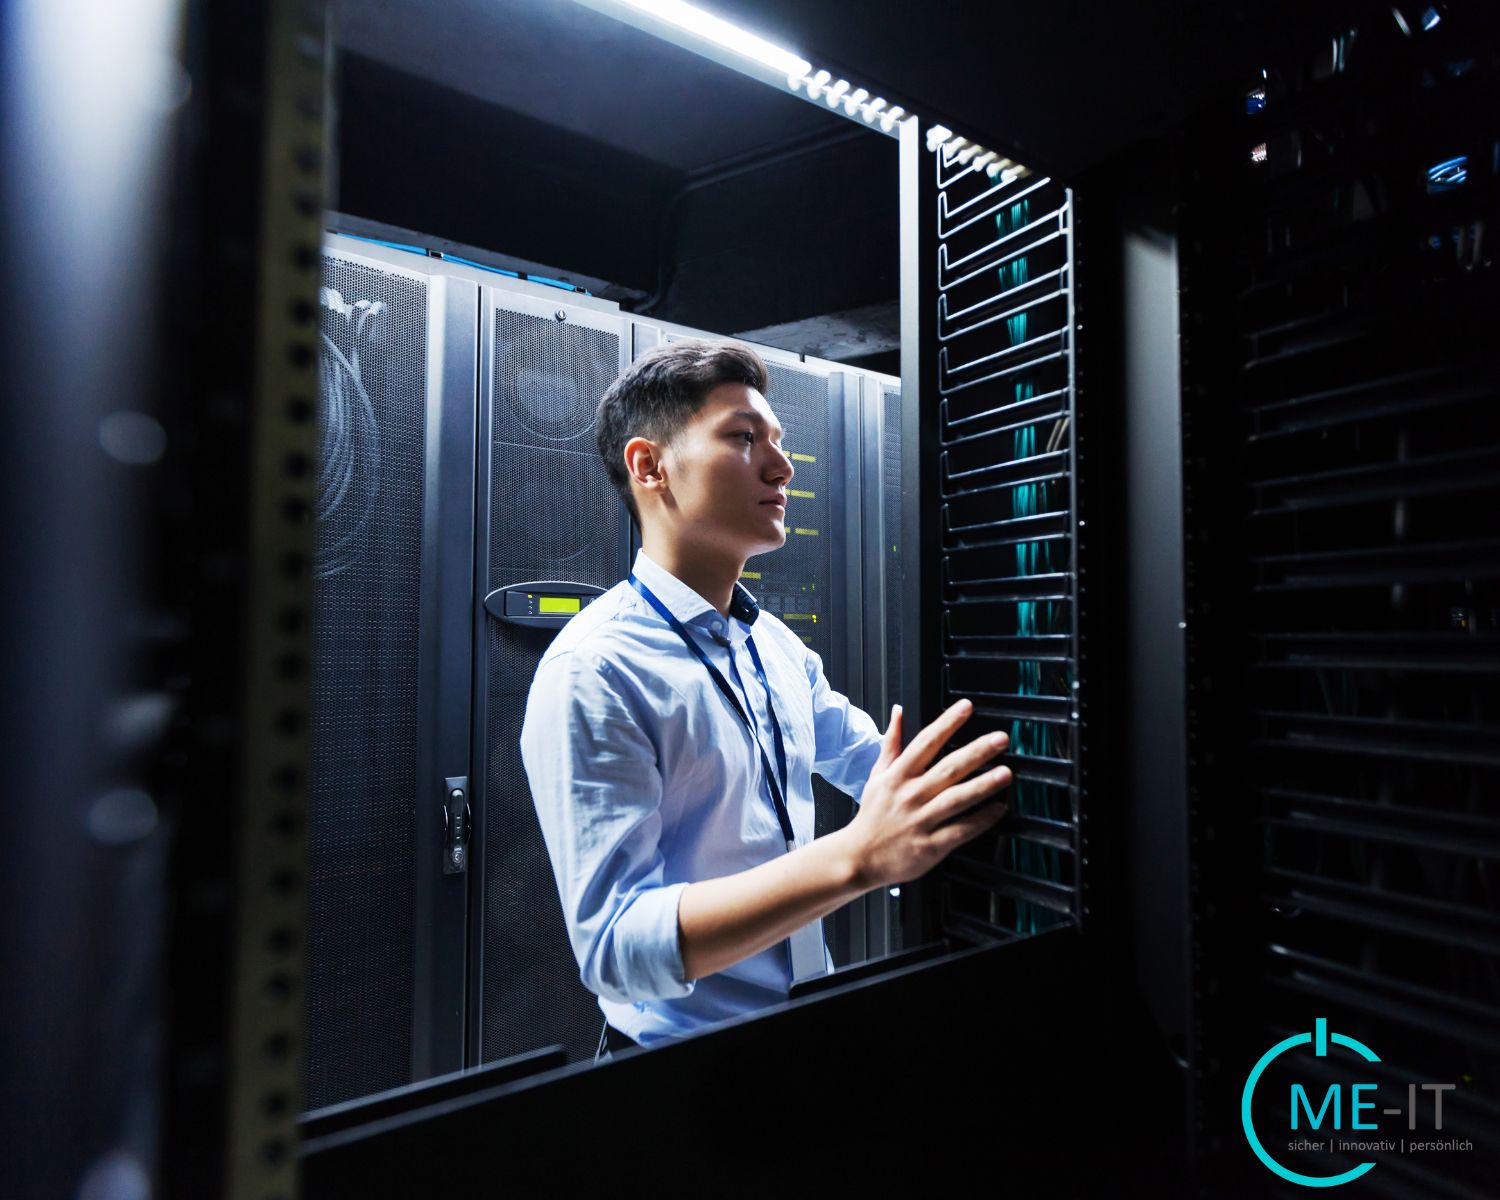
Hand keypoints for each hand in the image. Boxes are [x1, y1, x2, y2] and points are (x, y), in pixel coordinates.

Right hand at [841, 699, 1011, 890]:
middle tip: (1000, 739)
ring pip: (956, 799)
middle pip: (947, 769)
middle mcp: (910, 795)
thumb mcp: (877, 775)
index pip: (925, 743)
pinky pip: (960, 830)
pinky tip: (998, 809)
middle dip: (976, 752)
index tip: (966, 707)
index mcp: (898, 776)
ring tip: (1005, 773)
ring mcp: (920, 821)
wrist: (859, 857)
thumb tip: (898, 711)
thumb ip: (892, 743)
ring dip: (983, 785)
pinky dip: (981, 820)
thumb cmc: (871, 815)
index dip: (946, 723)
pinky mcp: (930, 846)